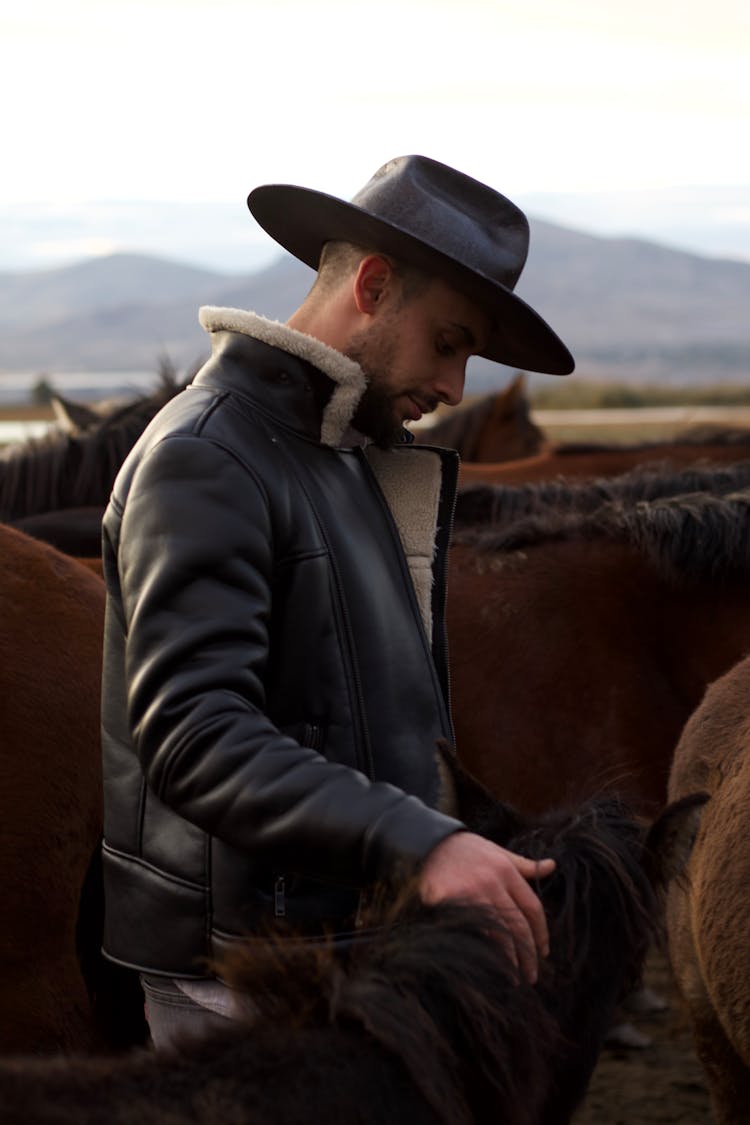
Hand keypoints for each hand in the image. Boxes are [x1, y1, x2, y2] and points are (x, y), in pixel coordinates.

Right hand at [418, 831, 554, 983]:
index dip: (541, 933)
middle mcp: (493, 882)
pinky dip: (484, 951)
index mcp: (507, 871)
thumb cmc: (466, 849)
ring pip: (499, 932)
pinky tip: (488, 965)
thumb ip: (525, 864)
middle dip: (528, 953)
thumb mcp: (498, 851)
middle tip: (532, 975)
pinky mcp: (453, 901)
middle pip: (518, 925)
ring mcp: (473, 892)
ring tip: (513, 978)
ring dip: (509, 959)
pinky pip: (473, 932)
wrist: (429, 842)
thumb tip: (553, 866)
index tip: (543, 952)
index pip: (532, 907)